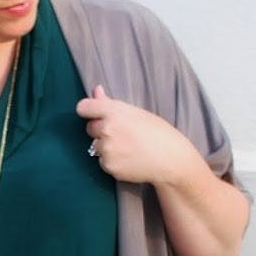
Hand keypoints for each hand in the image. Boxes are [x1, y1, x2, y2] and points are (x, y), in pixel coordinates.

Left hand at [76, 84, 193, 186]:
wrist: (170, 159)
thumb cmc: (158, 133)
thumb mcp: (136, 113)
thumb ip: (111, 103)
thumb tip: (96, 90)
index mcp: (114, 111)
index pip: (84, 107)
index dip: (88, 111)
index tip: (93, 115)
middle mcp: (107, 128)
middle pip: (90, 128)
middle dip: (101, 130)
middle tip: (122, 134)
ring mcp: (106, 148)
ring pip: (96, 146)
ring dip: (107, 147)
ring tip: (128, 148)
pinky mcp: (109, 165)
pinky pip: (102, 162)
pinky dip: (112, 162)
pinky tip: (128, 159)